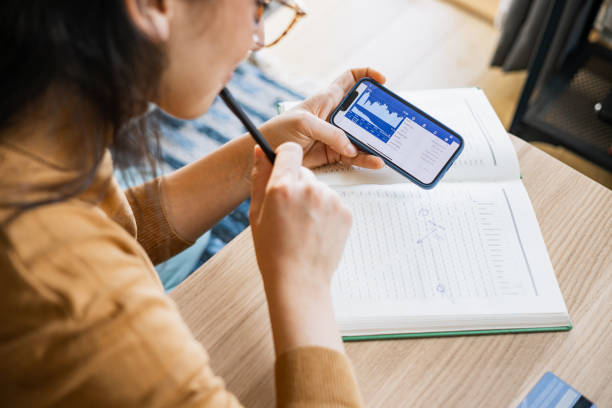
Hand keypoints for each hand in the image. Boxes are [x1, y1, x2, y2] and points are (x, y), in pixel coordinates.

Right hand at [249, 142, 351, 291]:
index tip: (283, 167)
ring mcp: (331, 200)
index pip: (289, 150)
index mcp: (283, 187)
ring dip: (312, 200)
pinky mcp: (345, 212)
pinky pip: (333, 202)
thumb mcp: (256, 213)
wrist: (300, 280)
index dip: (285, 157)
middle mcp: (309, 188)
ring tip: (303, 227)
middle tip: (289, 212)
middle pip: (304, 172)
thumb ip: (260, 177)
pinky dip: (326, 213)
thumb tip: (260, 151)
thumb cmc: (273, 250)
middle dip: (296, 185)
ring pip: (319, 188)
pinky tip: (316, 231)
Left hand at [259, 67, 386, 169]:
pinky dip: (365, 159)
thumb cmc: (278, 131)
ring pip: (362, 137)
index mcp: (326, 99)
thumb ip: (330, 133)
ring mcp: (336, 136)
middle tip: (389, 123)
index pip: (350, 79)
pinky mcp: (334, 154)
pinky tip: (373, 161)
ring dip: (374, 143)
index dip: (366, 75)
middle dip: (378, 116)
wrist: (266, 156)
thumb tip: (350, 147)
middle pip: (363, 112)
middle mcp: (334, 116)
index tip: (381, 80)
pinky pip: (355, 156)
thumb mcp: (304, 124)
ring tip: (385, 149)